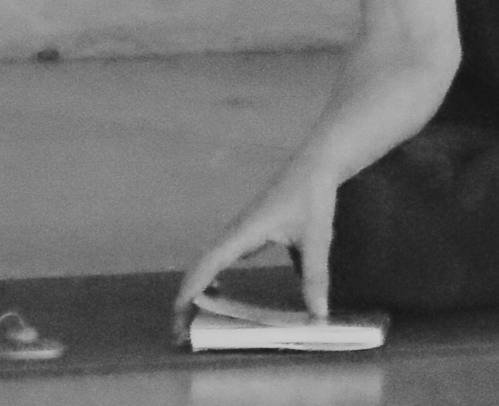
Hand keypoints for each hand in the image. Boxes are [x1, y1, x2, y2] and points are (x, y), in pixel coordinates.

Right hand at [172, 172, 336, 338]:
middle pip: (198, 268)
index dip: (190, 293)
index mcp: (243, 233)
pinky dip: (211, 277)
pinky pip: (219, 257)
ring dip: (197, 288)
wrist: (315, 166)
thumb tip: (318, 315)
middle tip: (182, 333)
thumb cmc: (312, 198)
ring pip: (206, 262)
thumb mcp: (316, 238)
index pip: (207, 266)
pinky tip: (219, 291)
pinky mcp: (245, 232)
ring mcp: (237, 232)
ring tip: (194, 319)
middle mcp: (233, 233)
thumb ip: (315, 276)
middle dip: (186, 299)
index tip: (180, 319)